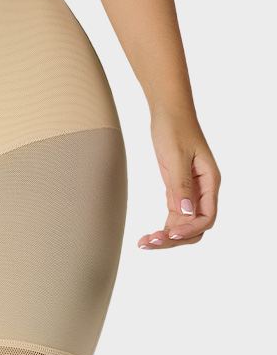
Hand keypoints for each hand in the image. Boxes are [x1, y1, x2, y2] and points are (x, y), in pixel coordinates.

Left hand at [137, 106, 220, 249]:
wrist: (168, 111)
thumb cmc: (175, 127)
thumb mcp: (176, 155)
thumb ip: (181, 184)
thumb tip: (187, 213)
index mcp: (209, 182)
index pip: (207, 216)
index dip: (190, 229)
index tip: (171, 234)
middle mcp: (203, 190)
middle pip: (195, 226)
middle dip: (176, 238)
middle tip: (152, 242)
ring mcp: (190, 191)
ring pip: (183, 223)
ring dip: (167, 236)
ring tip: (145, 243)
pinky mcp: (177, 189)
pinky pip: (174, 215)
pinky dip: (163, 227)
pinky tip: (150, 235)